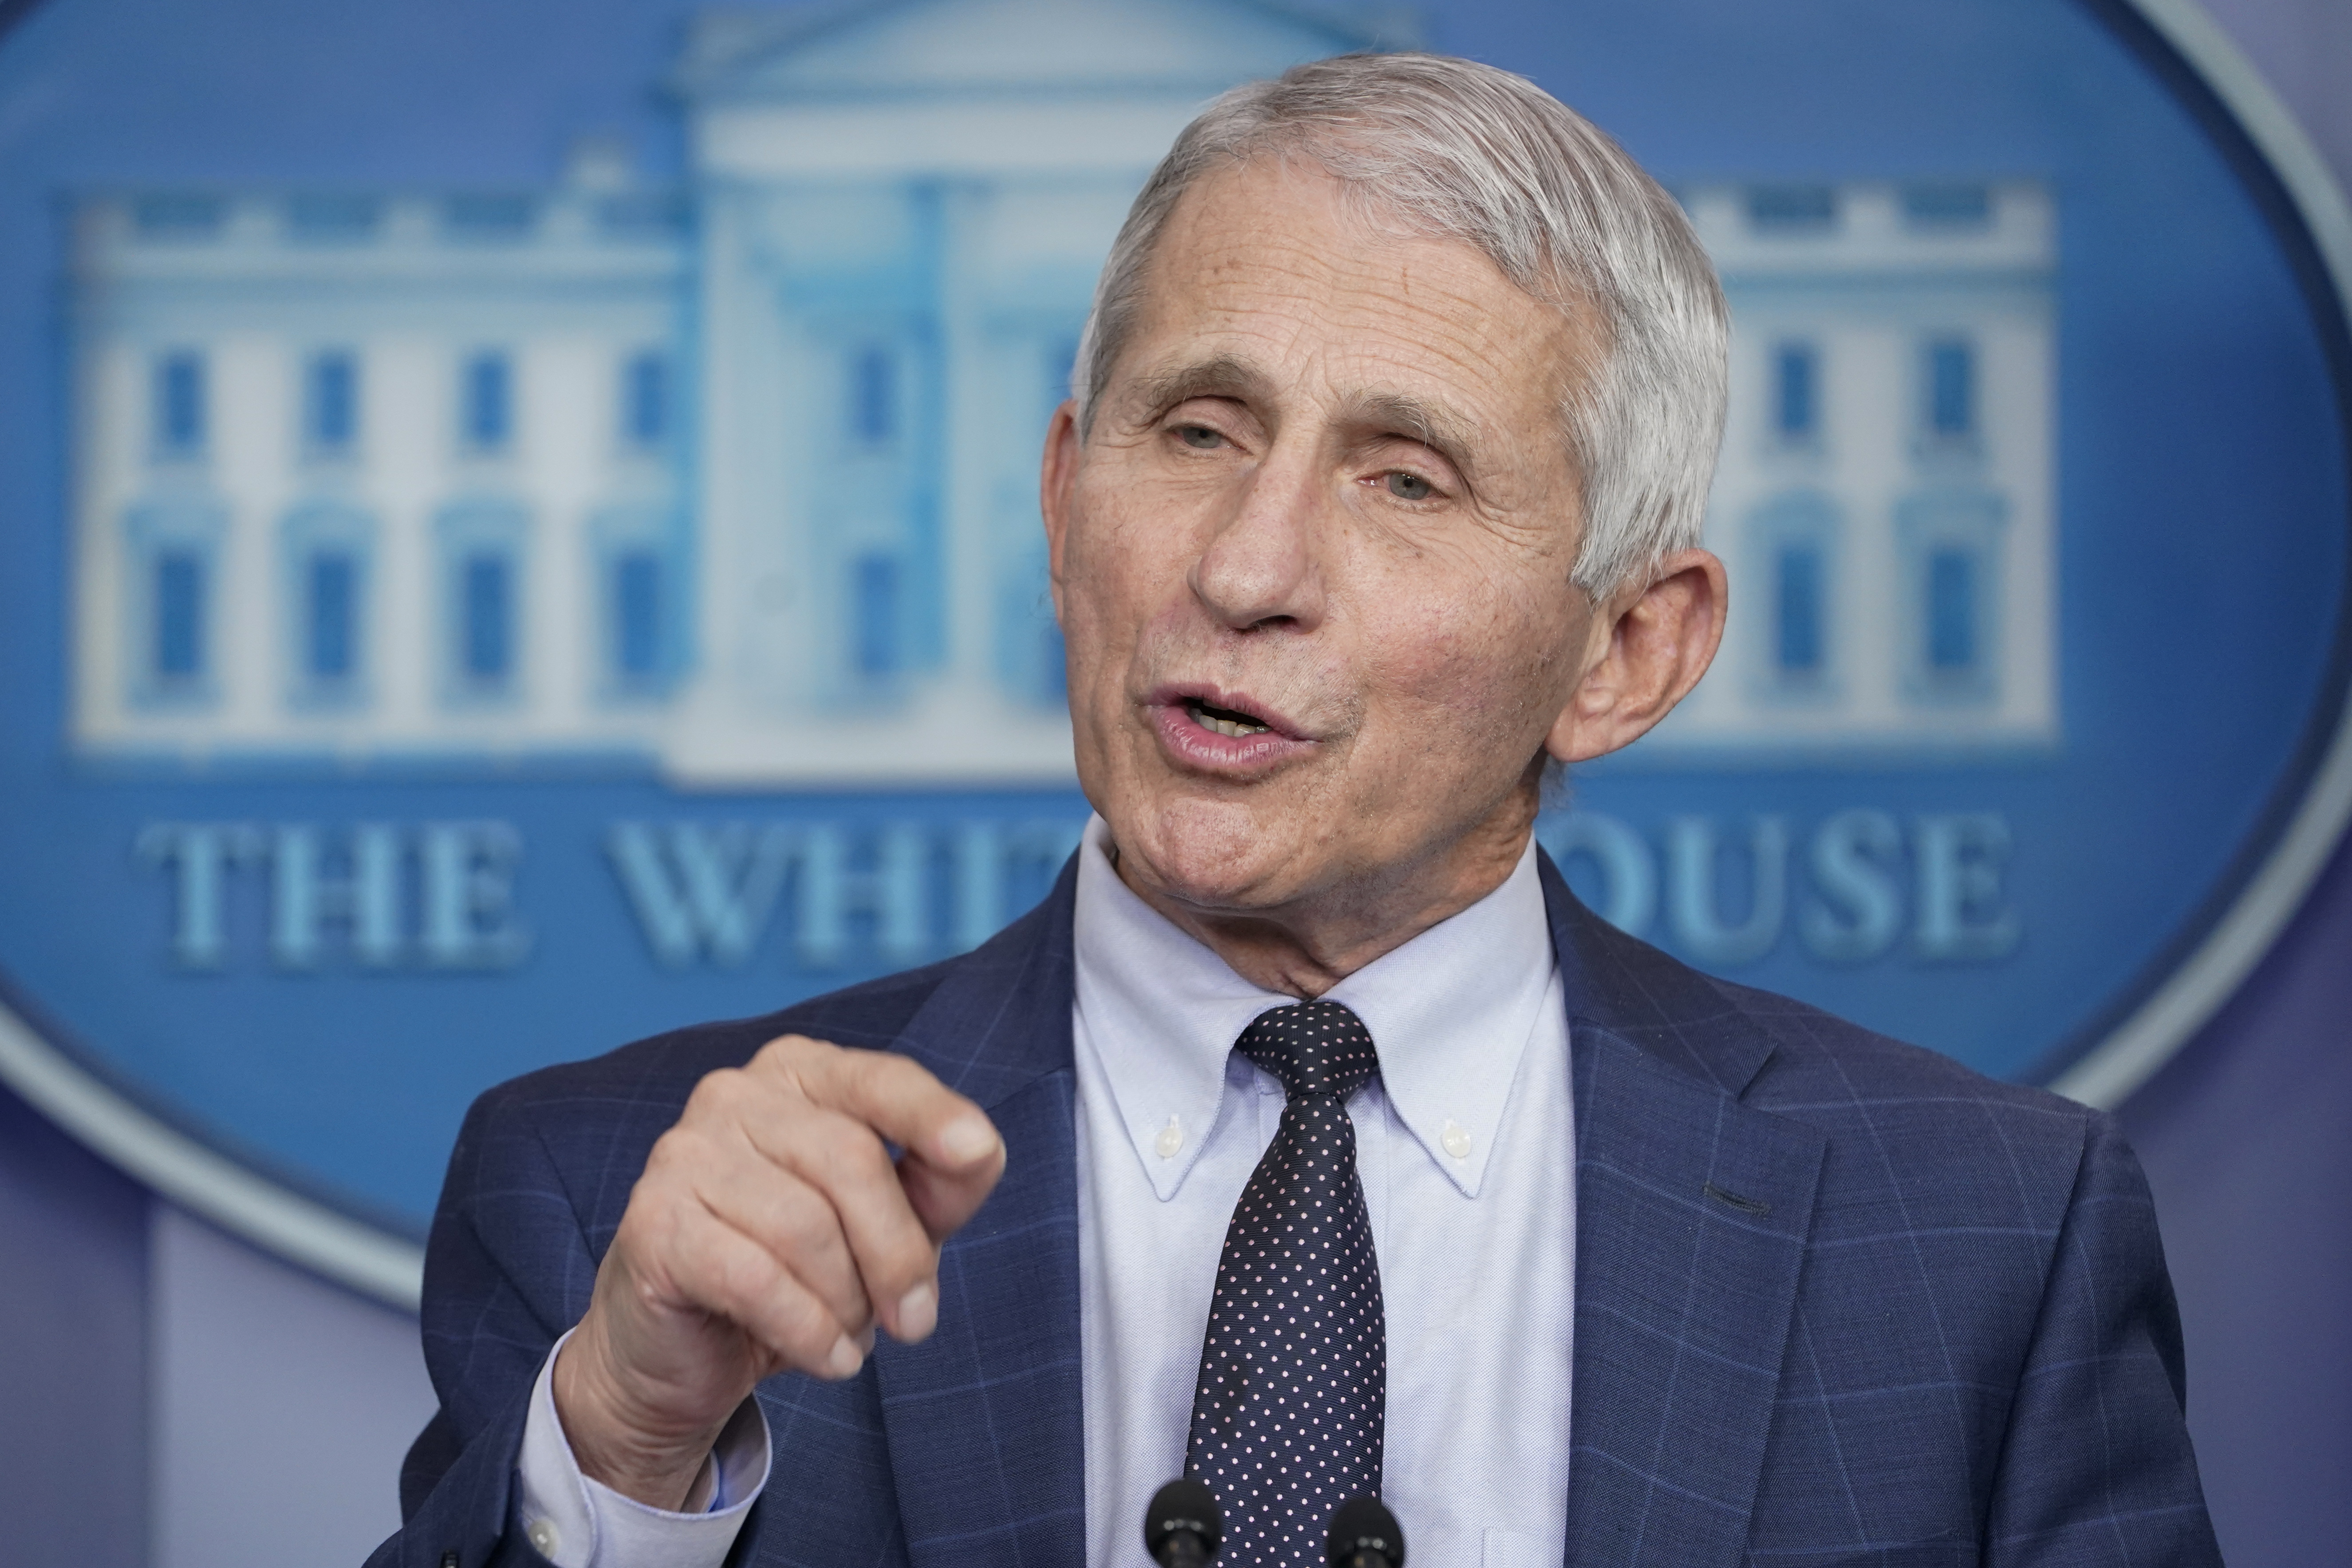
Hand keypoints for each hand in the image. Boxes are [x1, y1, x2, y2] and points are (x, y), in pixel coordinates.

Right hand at [552, 1034, 1005, 1508]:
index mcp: (798, 1074)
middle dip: (899, 1253)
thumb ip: (939, 1183)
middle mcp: (734, 1095)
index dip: (932, 1115)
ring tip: (848, 1333)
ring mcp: (683, 1154)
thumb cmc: (798, 1271)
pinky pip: (756, 1279)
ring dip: (848, 1302)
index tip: (978, 1150)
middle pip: (852, 1159)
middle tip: (914, 1320)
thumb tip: (978, 1149)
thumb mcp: (888, 1223)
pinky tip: (826, 1357)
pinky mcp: (652, 1224)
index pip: (879, 1078)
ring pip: (806, 1226)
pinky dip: (808, 1331)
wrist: (680, 1351)